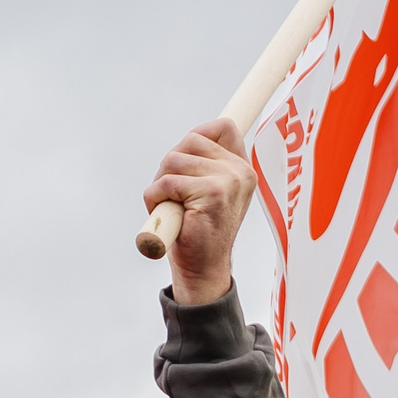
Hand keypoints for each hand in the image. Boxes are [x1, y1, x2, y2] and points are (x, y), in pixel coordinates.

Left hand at [145, 119, 256, 307]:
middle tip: (171, 194)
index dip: (199, 135)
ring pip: (174, 160)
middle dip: (170, 164)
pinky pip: (167, 182)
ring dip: (160, 184)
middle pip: (190, 140)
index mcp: (242, 169)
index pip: (224, 127)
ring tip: (170, 207)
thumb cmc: (199, 232)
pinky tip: (166, 216)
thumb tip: (189, 141)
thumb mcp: (207, 192)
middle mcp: (241, 172)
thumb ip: (205, 166)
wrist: (203, 270)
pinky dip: (155, 198)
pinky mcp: (212, 193)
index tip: (185, 158)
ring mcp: (229, 181)